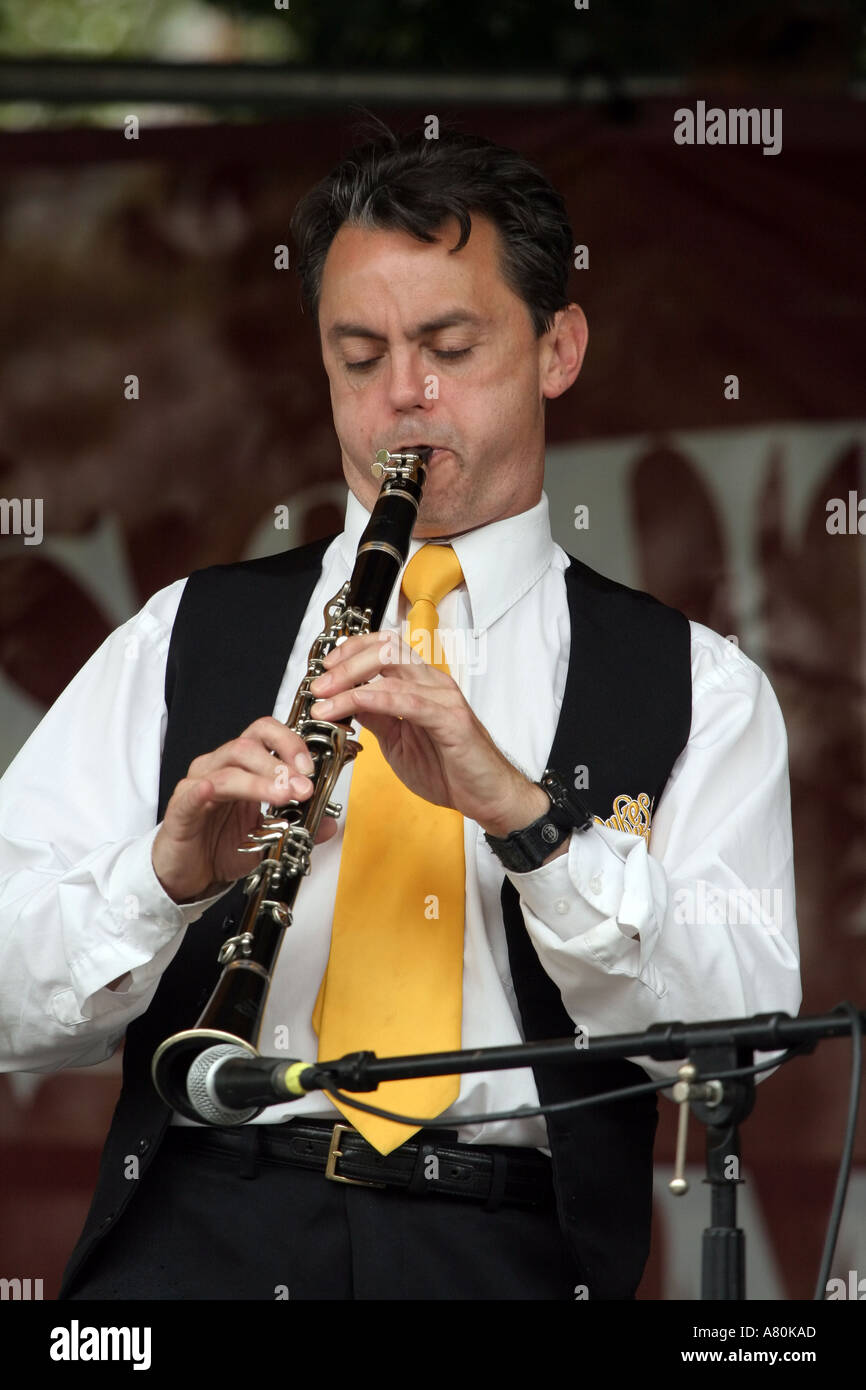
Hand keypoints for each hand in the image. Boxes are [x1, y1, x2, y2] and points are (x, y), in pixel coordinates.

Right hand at [152, 716, 336, 903]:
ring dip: (261, 780)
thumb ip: (299, 827)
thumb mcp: (269, 838)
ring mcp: (197, 785)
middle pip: (248, 744)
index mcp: (241, 766)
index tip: (311, 768)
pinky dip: (212, 788)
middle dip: (281, 763)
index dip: (290, 743)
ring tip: (284, 795)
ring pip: (230, 767)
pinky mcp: (181, 807)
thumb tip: (330, 823)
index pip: (264, 734)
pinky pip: (196, 791)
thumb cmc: (221, 847)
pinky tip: (221, 792)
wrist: (190, 876)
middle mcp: (218, 768)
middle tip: (303, 786)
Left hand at [308, 631, 548, 834]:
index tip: (326, 667)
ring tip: (325, 701)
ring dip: (350, 682)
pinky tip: (350, 708)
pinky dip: (372, 700)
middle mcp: (434, 683)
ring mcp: (443, 698)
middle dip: (345, 663)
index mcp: (422, 685)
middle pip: (386, 648)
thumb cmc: (450, 770)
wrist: (487, 797)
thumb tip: (347, 702)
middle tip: (319, 685)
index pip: (386, 646)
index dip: (352, 649)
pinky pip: (406, 701)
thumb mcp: (398, 742)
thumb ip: (376, 718)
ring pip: (392, 668)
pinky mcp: (450, 719)